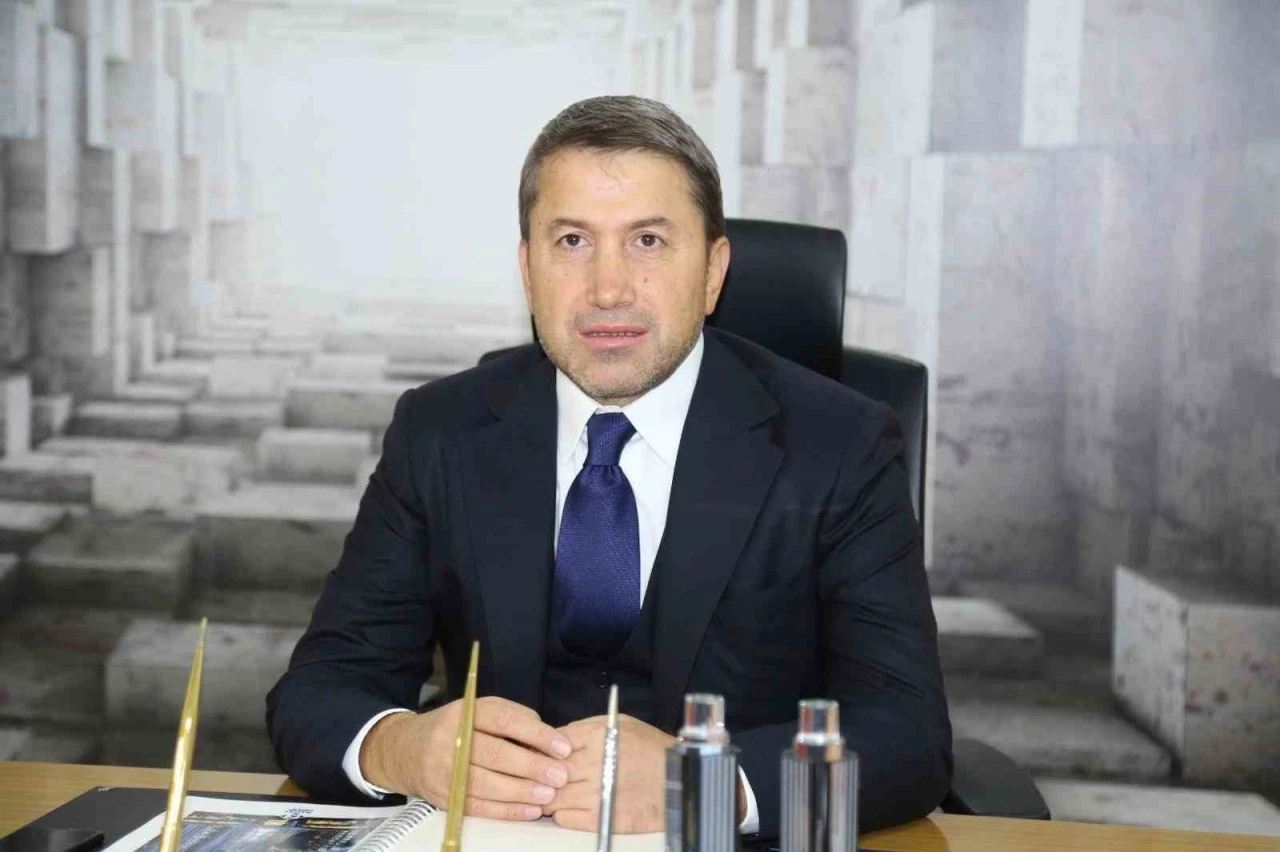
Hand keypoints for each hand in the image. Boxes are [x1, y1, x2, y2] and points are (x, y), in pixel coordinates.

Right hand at [359, 697, 572, 820]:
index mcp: (465, 713)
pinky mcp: (442, 797)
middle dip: (531, 766)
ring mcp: (443, 770)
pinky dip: (506, 811)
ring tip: (548, 794)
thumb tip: (545, 734)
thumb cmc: (454, 728)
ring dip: (521, 791)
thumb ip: (512, 716)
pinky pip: (477, 806)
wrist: (404, 750)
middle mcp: (451, 739)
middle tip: (559, 775)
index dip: (535, 734)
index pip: (504, 720)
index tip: (562, 746)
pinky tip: (528, 809)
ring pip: (486, 783)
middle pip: (495, 753)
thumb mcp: (478, 710)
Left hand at [542, 714, 675, 832]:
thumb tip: (558, 737)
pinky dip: (562, 813)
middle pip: (547, 771)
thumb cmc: (651, 749)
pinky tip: (571, 806)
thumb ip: (586, 728)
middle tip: (541, 776)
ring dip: (548, 796)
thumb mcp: (620, 724)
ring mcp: (595, 794)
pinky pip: (564, 818)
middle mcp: (592, 765)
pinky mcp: (600, 819)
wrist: (679, 781)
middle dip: (541, 774)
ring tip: (555, 793)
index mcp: (596, 737)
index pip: (551, 743)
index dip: (543, 749)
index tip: (542, 754)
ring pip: (551, 797)